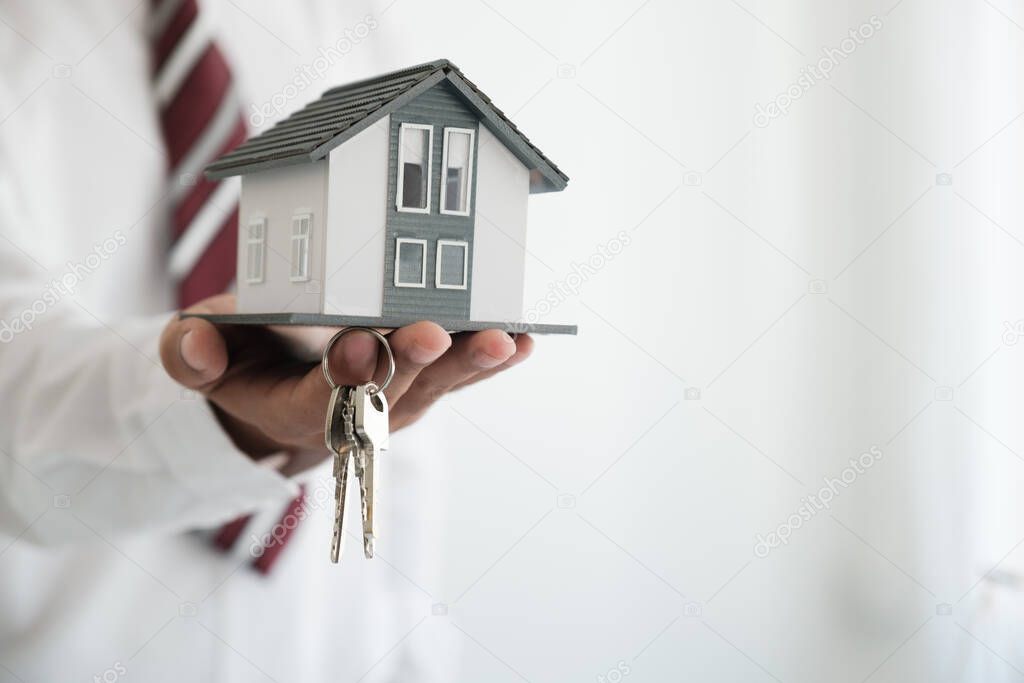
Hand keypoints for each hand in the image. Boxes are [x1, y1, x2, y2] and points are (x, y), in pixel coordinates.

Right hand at [159, 295, 532, 469]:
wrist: (284, 398)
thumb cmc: (243, 366)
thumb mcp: (202, 357)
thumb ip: (191, 354)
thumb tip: (196, 346)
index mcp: (298, 410)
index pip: (322, 399)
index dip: (341, 376)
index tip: (356, 346)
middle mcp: (360, 416)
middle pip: (389, 393)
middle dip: (411, 363)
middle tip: (433, 335)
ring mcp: (401, 404)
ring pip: (437, 386)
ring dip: (470, 364)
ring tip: (504, 339)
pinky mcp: (428, 386)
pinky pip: (461, 375)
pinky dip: (492, 361)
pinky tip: (524, 339)